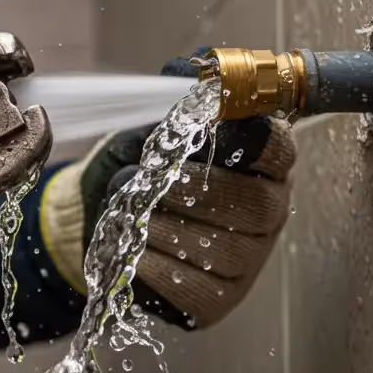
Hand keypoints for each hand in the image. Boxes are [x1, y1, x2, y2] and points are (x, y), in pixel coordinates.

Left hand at [40, 55, 295, 328]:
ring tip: (133, 212)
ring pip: (221, 248)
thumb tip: (186, 73)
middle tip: (152, 181)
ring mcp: (248, 260)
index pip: (275, 149)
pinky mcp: (218, 298)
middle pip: (252, 204)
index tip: (205, 133)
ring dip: (165, 226)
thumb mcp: (150, 128)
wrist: (96, 218)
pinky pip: (194, 286)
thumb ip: (173, 103)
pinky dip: (155, 265)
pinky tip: (135, 248)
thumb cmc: (136, 169)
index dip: (245, 140)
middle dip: (192, 190)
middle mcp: (267, 212)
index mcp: (262, 164)